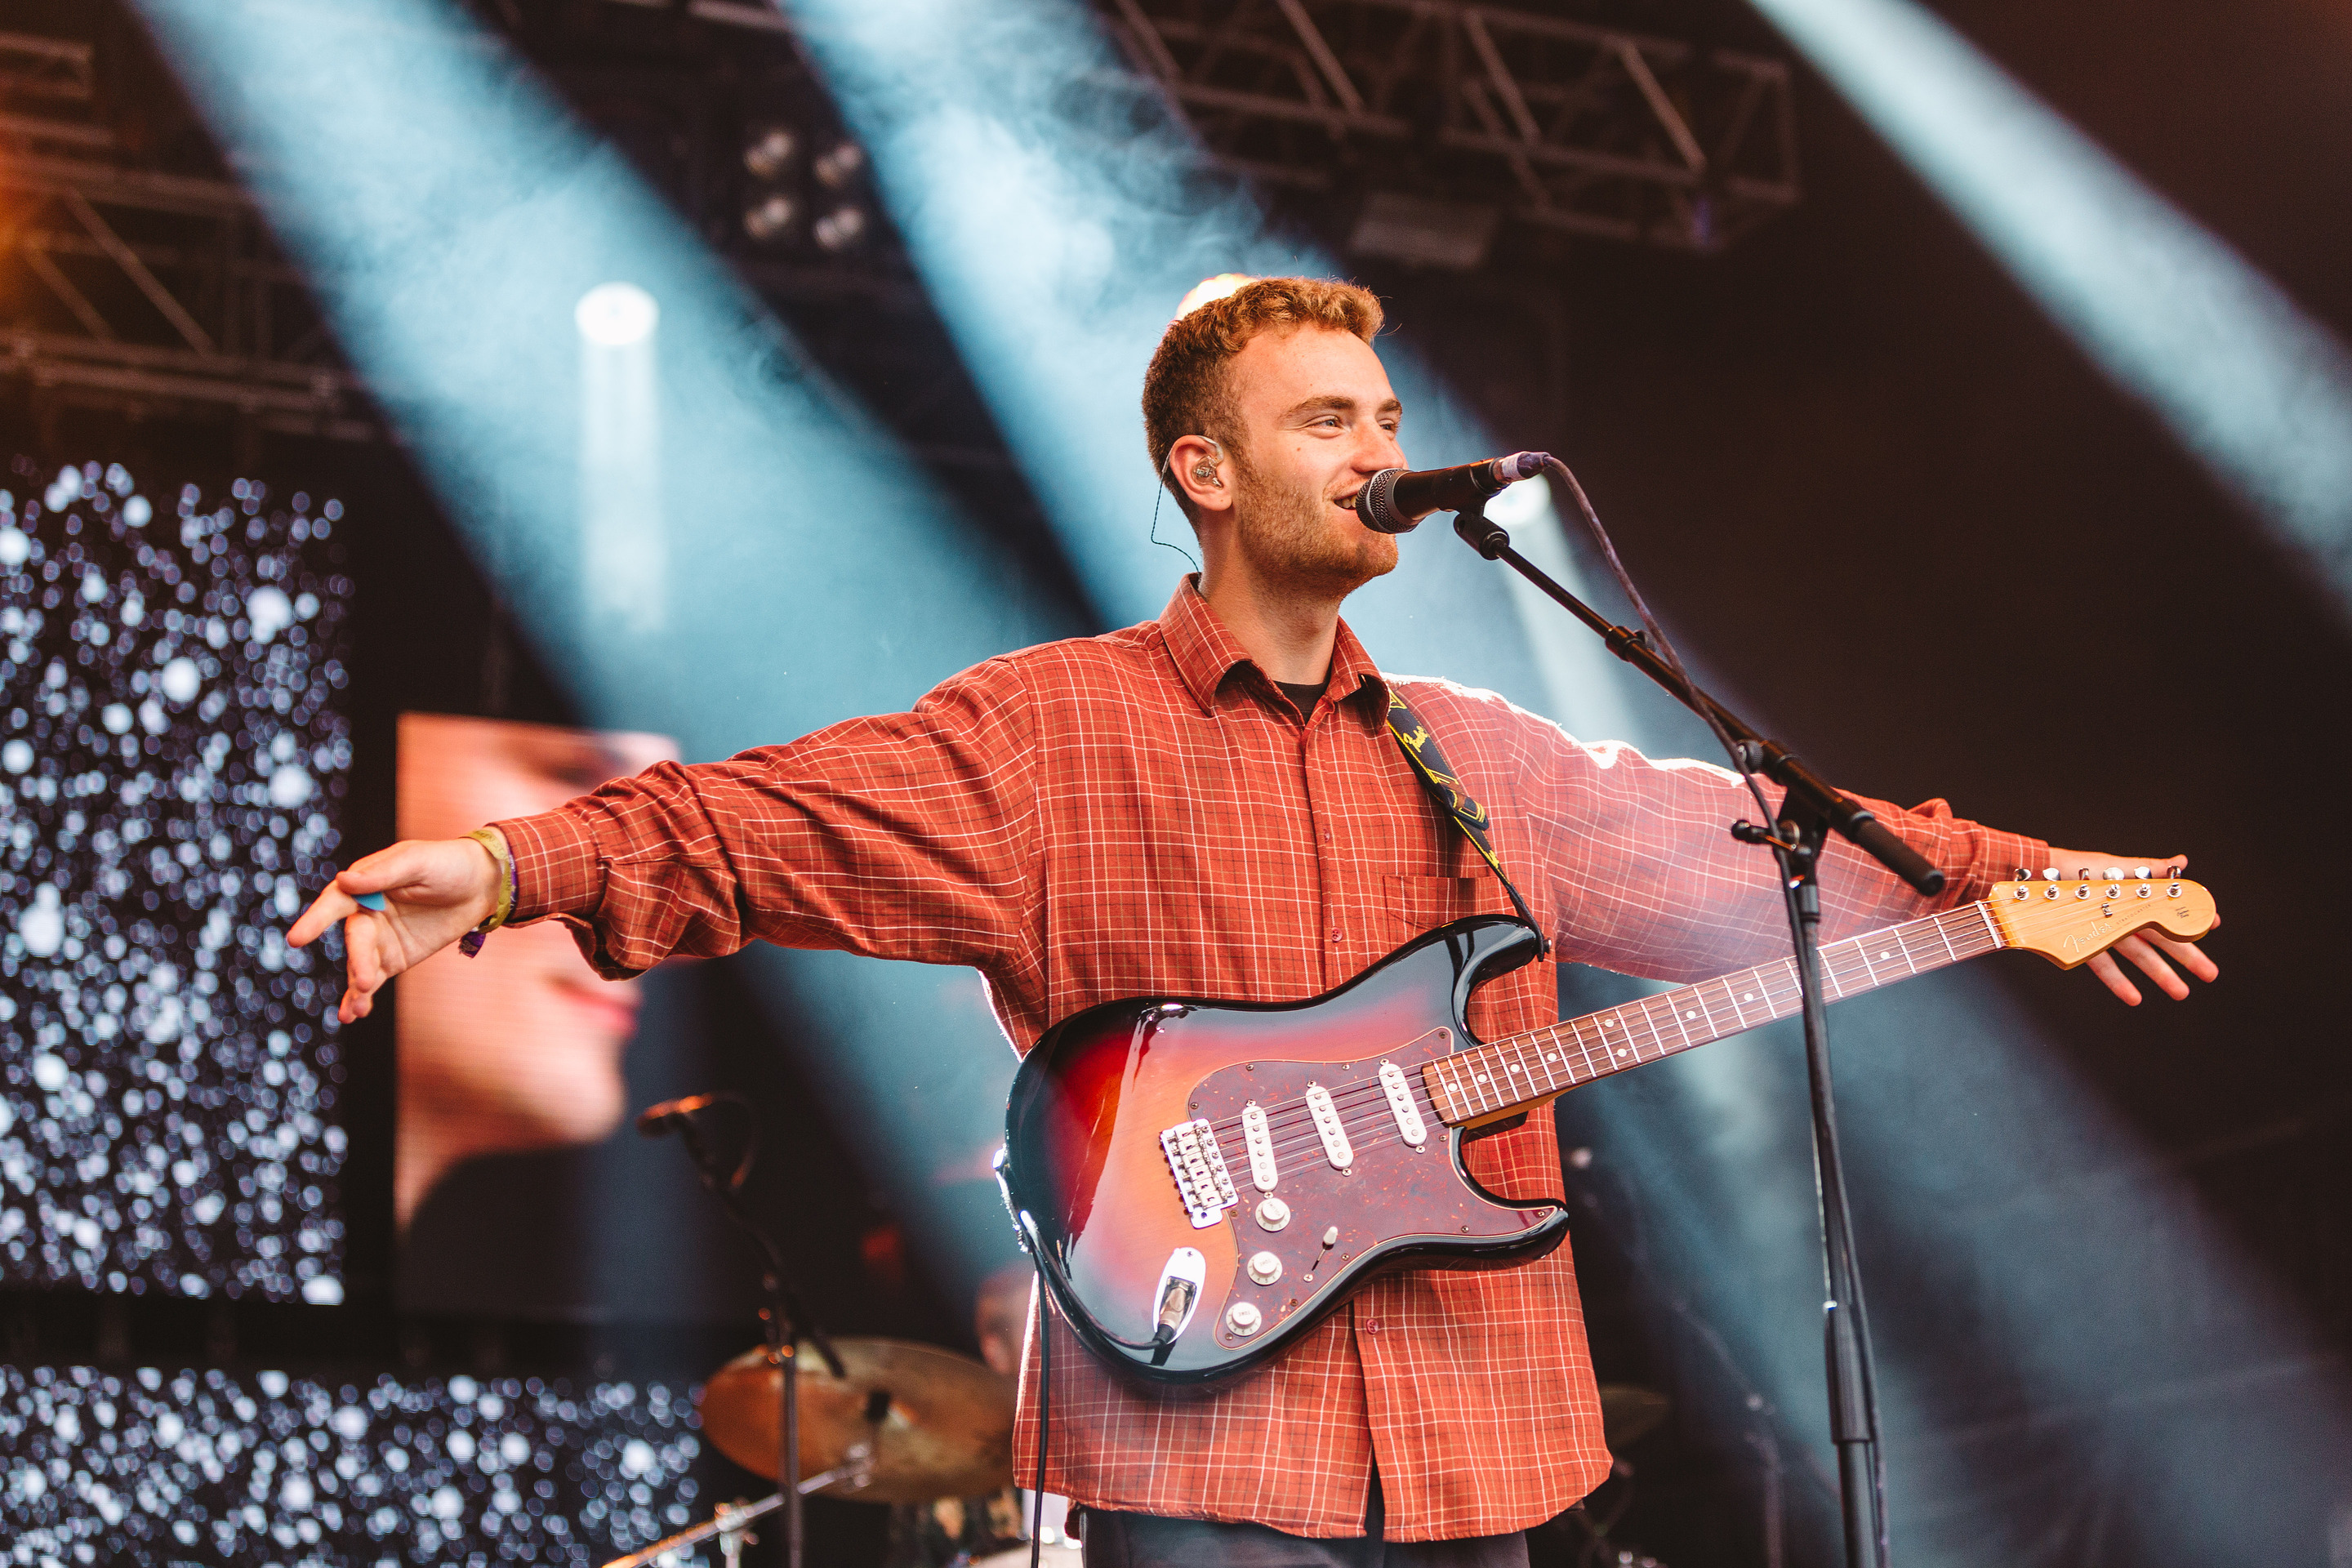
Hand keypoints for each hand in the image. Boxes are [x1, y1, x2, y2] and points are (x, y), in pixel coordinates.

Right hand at [289, 835, 504, 1022]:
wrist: (482, 884)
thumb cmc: (447, 863)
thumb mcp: (418, 862)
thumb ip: (384, 874)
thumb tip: (344, 880)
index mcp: (365, 883)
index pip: (335, 902)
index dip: (315, 920)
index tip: (297, 939)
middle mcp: (366, 913)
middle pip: (355, 940)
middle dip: (357, 960)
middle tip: (364, 980)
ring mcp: (379, 939)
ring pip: (359, 964)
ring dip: (355, 987)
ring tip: (355, 1010)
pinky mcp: (394, 959)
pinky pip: (372, 980)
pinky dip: (361, 997)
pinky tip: (353, 1014)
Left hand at [2040, 849, 2218, 1004]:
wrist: (2035, 878)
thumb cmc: (2074, 868)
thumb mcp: (2114, 867)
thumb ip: (2148, 869)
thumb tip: (2181, 861)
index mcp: (2133, 898)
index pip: (2169, 913)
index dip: (2190, 921)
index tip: (2213, 927)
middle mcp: (2122, 917)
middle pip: (2161, 940)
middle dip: (2188, 957)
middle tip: (2210, 974)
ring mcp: (2104, 932)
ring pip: (2139, 957)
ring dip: (2161, 975)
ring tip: (2181, 992)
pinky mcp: (2082, 944)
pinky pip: (2104, 966)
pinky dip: (2118, 983)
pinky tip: (2135, 998)